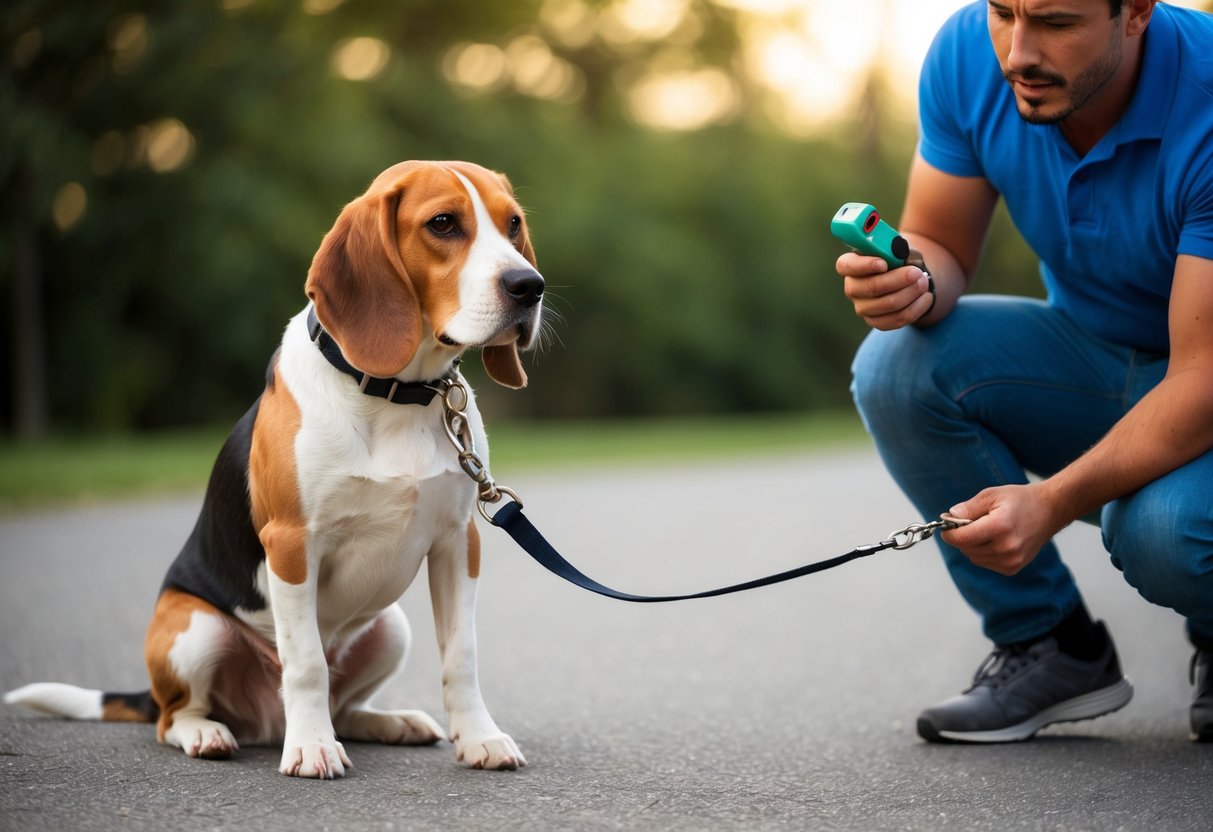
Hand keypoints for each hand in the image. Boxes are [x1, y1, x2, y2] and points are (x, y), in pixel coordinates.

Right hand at [835, 250, 934, 329]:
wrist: (905, 276)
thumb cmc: (896, 258)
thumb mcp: (894, 247)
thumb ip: (891, 248)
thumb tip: (898, 253)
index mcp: (850, 265)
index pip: (845, 266)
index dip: (864, 265)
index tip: (883, 264)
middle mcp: (852, 288)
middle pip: (871, 287)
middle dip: (898, 280)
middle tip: (916, 273)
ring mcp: (863, 307)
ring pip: (888, 304)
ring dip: (910, 293)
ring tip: (924, 282)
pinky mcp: (876, 321)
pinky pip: (897, 319)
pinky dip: (916, 308)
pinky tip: (926, 297)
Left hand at [939, 483, 1068, 575]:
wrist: (1049, 511)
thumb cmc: (1019, 500)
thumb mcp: (991, 495)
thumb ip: (968, 508)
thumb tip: (948, 517)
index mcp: (1000, 527)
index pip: (962, 538)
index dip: (949, 533)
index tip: (947, 526)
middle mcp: (1006, 547)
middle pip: (966, 548)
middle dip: (962, 536)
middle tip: (969, 522)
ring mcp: (1011, 560)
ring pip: (973, 557)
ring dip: (972, 545)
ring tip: (986, 530)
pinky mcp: (1013, 568)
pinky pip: (985, 563)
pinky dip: (982, 553)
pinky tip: (995, 540)